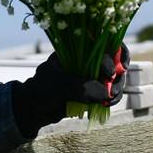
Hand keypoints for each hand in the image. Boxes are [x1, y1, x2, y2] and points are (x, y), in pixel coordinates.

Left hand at [10, 42, 131, 136]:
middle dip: (119, 71)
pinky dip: (112, 97)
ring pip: (115, 76)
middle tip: (114, 85)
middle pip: (114, 57)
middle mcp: (87, 59)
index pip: (103, 41)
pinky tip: (107, 103)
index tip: (110, 72)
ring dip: (117, 87)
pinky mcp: (94, 90)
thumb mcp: (59, 85)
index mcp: (77, 49)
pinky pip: (110, 91)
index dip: (113, 53)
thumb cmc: (41, 90)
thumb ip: (82, 87)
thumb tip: (106, 93)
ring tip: (110, 98)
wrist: (34, 110)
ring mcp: (91, 75)